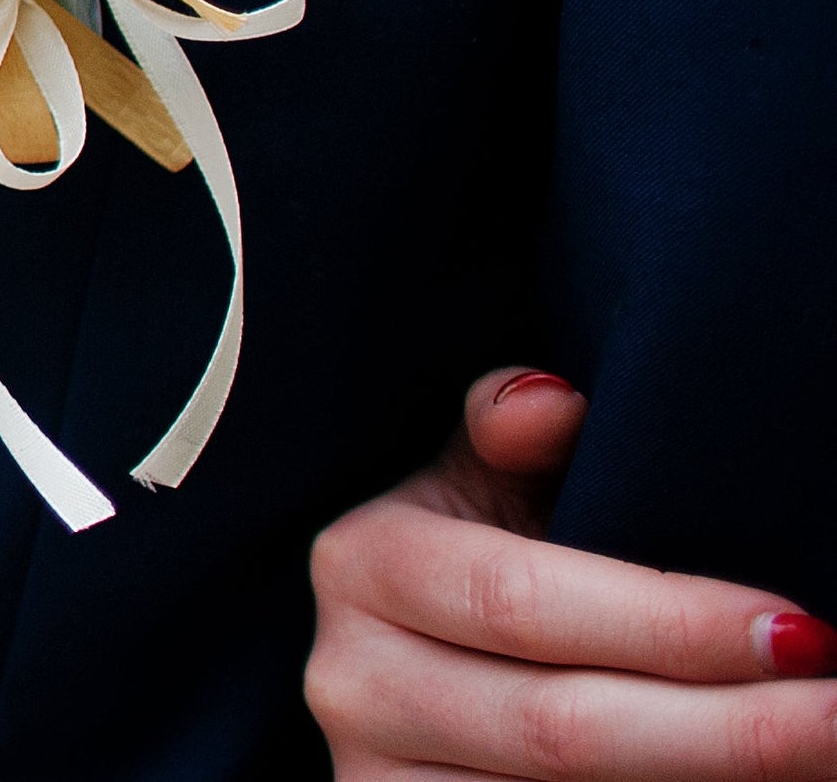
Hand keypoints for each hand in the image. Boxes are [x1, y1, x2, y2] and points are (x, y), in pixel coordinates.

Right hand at [307, 366, 836, 776]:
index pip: (523, 600)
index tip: (801, 632)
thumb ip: (516, 435)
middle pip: (560, 727)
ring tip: (824, 763)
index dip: (670, 624)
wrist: (429, 671)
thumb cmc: (492, 558)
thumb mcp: (488, 484)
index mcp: (364, 564)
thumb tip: (554, 400)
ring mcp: (378, 781)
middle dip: (730, 729)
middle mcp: (354, 680)